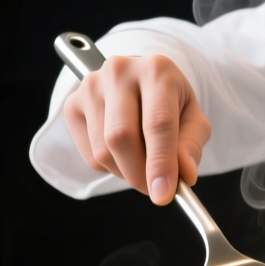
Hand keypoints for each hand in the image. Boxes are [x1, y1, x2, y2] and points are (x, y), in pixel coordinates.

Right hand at [62, 55, 211, 204]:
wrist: (139, 81)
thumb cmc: (169, 102)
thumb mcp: (192, 118)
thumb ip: (191, 145)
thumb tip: (184, 174)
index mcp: (157, 70)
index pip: (157, 123)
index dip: (160, 163)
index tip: (163, 194)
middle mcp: (119, 72)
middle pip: (122, 137)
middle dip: (139, 174)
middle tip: (154, 190)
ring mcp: (91, 87)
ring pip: (103, 151)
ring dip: (126, 173)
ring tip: (142, 163)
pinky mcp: (72, 105)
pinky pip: (90, 156)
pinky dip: (110, 168)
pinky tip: (123, 153)